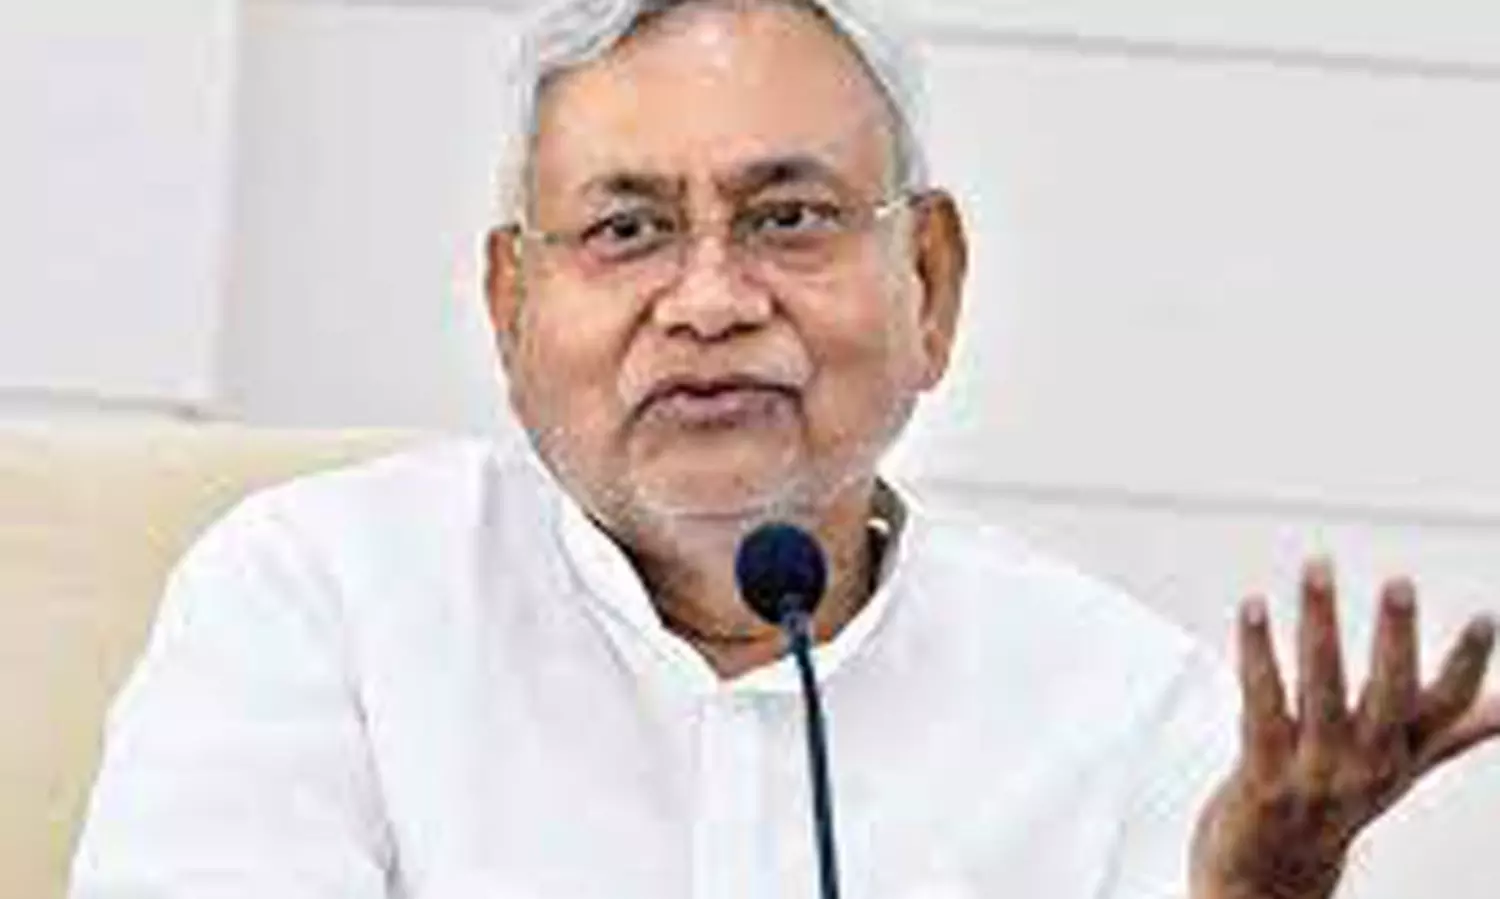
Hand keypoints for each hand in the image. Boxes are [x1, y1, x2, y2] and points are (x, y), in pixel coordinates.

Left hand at [1191, 558, 1498, 898]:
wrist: (1271, 877)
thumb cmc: (1336, 806)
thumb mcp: (1398, 771)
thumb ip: (1448, 733)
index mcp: (1401, 757)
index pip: (1446, 708)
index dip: (1467, 664)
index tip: (1486, 618)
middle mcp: (1366, 765)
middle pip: (1389, 695)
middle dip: (1396, 637)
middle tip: (1400, 582)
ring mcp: (1315, 771)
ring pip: (1320, 687)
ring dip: (1318, 623)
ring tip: (1317, 568)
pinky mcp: (1264, 773)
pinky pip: (1262, 701)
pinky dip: (1257, 651)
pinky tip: (1253, 607)